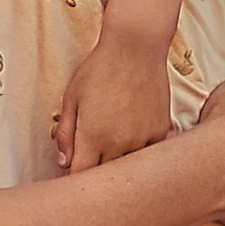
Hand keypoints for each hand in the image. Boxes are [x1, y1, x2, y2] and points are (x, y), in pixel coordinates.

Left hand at [53, 20, 174, 172]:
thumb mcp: (71, 98)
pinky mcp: (160, 131)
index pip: (81, 176)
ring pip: (129, 168)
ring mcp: (143, 139)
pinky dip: (140, 153)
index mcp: (93, 137)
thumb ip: (65, 134)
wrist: (136, 46)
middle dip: (95, 173)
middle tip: (90, 160)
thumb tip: (63, 162)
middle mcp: (120, 144)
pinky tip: (132, 139)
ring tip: (112, 148)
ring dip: (118, 164)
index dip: (74, 178)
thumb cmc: (100, 69)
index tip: (72, 172)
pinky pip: (149, 155)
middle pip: (105, 176)